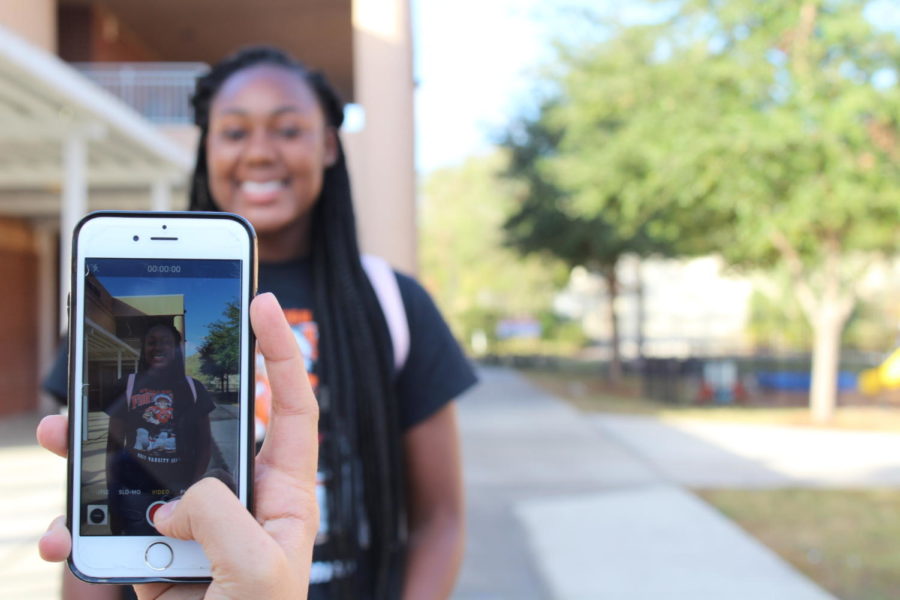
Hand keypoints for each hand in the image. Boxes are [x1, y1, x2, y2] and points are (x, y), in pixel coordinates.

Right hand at [37, 293, 318, 599]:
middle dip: (154, 394)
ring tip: (61, 436)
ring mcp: (197, 521)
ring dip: (100, 452)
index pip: (292, 404)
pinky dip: (80, 527)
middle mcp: (241, 495)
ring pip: (147, 467)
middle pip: (201, 424)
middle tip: (112, 367)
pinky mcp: (158, 551)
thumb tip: (179, 496)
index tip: (263, 302)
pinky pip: (115, 524)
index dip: (281, 351)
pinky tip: (56, 536)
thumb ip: (223, 519)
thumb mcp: (260, 571)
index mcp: (284, 490)